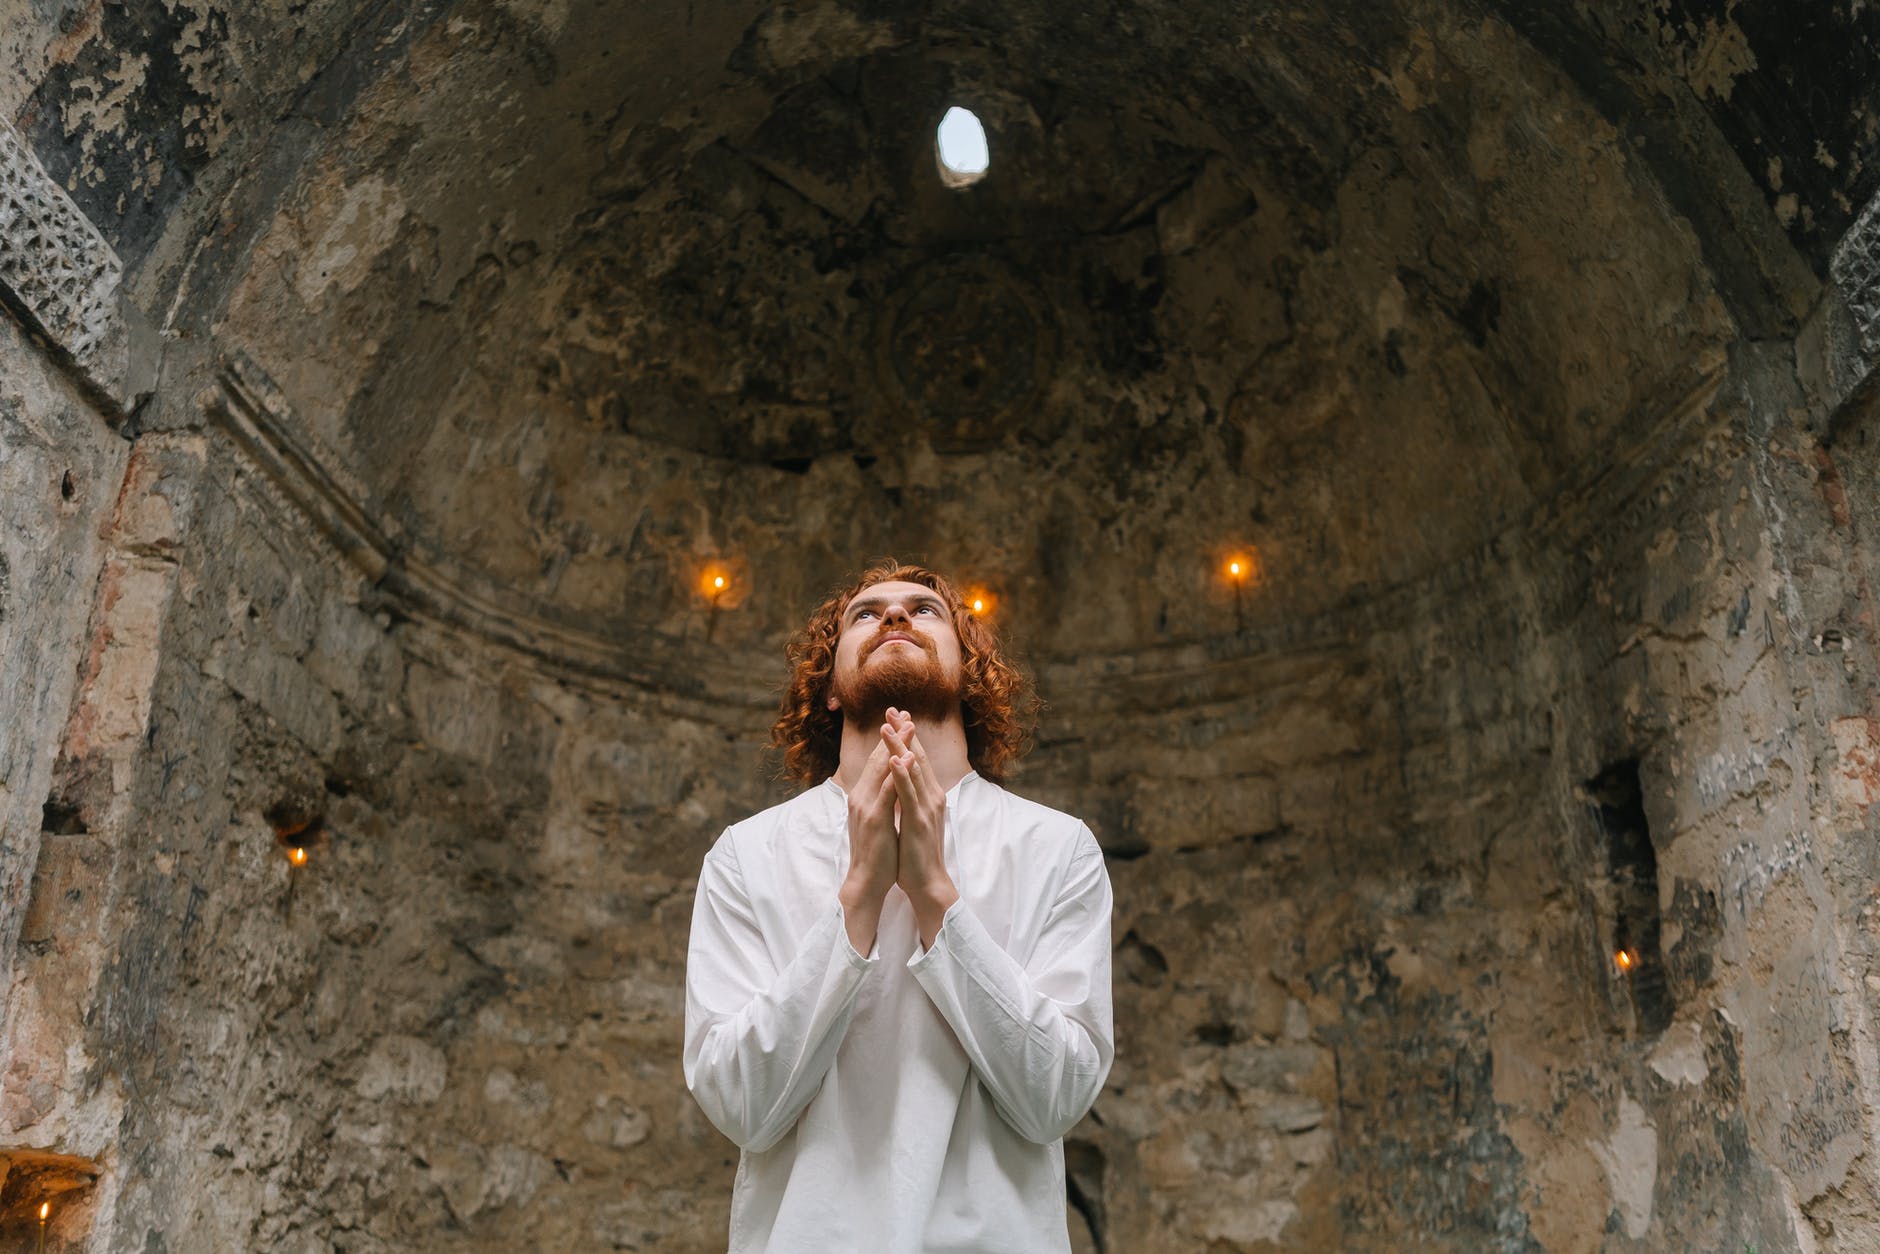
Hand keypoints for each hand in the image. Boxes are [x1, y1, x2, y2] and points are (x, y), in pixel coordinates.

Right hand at [838, 736, 897, 952]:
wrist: (867, 881)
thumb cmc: (878, 852)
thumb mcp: (881, 819)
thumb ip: (885, 799)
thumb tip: (895, 784)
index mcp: (864, 796)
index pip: (879, 761)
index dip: (890, 739)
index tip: (902, 720)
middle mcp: (861, 796)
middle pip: (879, 758)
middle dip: (892, 733)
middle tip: (904, 711)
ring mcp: (867, 806)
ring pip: (882, 768)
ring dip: (896, 744)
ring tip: (909, 724)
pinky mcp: (875, 818)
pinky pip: (888, 790)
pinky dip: (898, 772)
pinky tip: (907, 758)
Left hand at [883, 708, 958, 945]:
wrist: (928, 883)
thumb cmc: (917, 853)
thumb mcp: (913, 819)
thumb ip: (910, 799)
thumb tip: (902, 782)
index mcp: (928, 795)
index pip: (915, 759)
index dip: (906, 737)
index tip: (896, 716)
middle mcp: (931, 796)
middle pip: (916, 757)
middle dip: (904, 732)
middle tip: (893, 709)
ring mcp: (926, 807)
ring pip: (912, 770)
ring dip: (900, 746)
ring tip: (888, 725)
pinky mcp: (919, 821)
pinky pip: (908, 794)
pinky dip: (902, 774)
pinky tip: (895, 759)